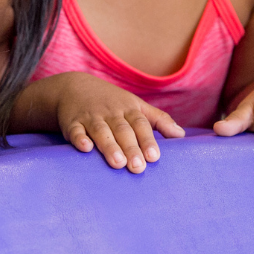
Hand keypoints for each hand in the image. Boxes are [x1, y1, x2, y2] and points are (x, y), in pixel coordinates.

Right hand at [56, 72, 184, 173]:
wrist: (73, 86)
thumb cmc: (111, 101)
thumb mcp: (135, 105)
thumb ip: (158, 120)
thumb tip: (181, 135)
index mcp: (128, 109)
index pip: (140, 124)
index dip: (147, 139)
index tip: (154, 157)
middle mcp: (110, 113)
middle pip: (122, 129)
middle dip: (130, 147)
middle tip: (138, 167)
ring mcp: (90, 117)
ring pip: (100, 130)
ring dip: (108, 145)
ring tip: (117, 163)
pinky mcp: (72, 123)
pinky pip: (75, 130)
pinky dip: (79, 138)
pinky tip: (85, 147)